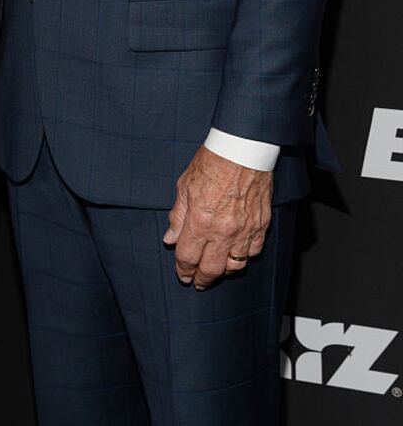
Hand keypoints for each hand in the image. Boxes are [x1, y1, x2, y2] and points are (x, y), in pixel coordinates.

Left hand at [162, 145, 272, 289]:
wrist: (242, 149)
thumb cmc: (213, 162)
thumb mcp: (184, 186)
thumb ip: (178, 216)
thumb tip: (170, 238)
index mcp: (200, 221)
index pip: (187, 257)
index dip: (183, 269)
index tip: (182, 274)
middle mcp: (222, 230)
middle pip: (211, 269)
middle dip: (202, 279)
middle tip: (197, 281)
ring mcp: (244, 230)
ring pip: (235, 266)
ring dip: (223, 271)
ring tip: (216, 270)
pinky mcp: (261, 225)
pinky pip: (254, 251)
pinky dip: (245, 257)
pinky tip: (237, 254)